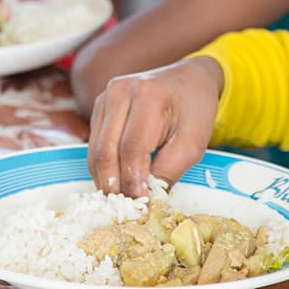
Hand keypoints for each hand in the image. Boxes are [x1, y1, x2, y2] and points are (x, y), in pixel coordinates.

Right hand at [87, 56, 224, 196]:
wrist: (189, 79)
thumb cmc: (194, 109)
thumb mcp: (193, 143)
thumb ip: (169, 170)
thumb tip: (145, 197)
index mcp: (149, 95)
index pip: (132, 148)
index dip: (132, 180)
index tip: (139, 203)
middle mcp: (120, 91)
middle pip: (106, 150)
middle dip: (114, 184)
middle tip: (126, 208)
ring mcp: (106, 97)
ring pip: (95, 150)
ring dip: (106, 179)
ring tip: (122, 199)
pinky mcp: (100, 106)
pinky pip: (94, 144)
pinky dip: (104, 166)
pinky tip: (118, 180)